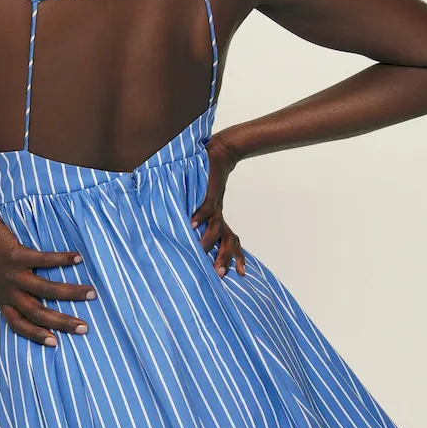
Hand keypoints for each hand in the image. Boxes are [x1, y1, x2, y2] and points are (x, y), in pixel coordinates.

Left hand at [0, 206, 95, 346]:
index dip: (36, 336)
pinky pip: (43, 261)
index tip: (55, 343)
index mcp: (0, 298)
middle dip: (62, 322)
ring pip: (45, 291)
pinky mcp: (16, 255)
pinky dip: (61, 260)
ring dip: (70, 293)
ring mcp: (12, 274)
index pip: (18, 324)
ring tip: (91, 294)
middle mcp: (7, 290)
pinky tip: (78, 258)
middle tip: (84, 328)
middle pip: (37, 313)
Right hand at [190, 133, 245, 278]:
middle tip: (219, 273)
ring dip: (210, 241)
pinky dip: (198, 216)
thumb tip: (185, 228)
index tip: (241, 274)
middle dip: (225, 257)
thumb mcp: (203, 200)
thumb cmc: (207, 178)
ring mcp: (215, 205)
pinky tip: (191, 224)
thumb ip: (196, 214)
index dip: (237, 257)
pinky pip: (204, 208)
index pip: (232, 242)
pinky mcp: (209, 193)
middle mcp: (219, 215)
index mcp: (219, 218)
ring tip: (201, 251)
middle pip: (228, 240)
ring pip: (216, 228)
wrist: (220, 152)